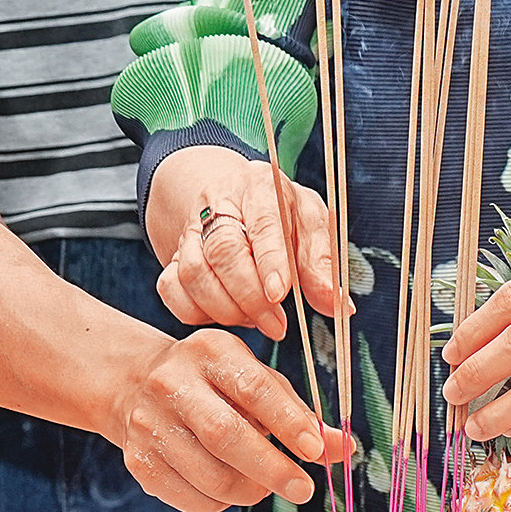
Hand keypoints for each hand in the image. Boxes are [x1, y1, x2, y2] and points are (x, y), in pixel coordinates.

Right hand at [110, 327, 353, 511]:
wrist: (137, 385)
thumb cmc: (214, 382)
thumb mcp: (254, 378)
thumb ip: (298, 411)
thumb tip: (343, 447)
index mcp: (211, 351)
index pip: (254, 388)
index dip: (288, 422)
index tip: (316, 451)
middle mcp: (174, 383)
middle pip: (225, 435)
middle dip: (271, 468)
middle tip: (303, 488)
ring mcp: (150, 424)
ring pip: (209, 475)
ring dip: (249, 490)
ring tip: (265, 486)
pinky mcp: (139, 462)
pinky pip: (192, 498)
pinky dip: (221, 502)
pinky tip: (230, 487)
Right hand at [149, 145, 344, 341]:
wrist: (232, 195)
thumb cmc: (279, 212)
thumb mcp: (310, 222)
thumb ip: (322, 262)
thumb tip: (339, 307)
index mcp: (261, 186)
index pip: (263, 222)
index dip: (270, 260)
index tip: (280, 293)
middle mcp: (218, 204)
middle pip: (222, 251)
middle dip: (250, 296)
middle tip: (276, 324)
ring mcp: (190, 230)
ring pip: (193, 274)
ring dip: (225, 309)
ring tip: (255, 320)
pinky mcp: (172, 256)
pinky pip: (171, 289)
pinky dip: (195, 312)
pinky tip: (225, 315)